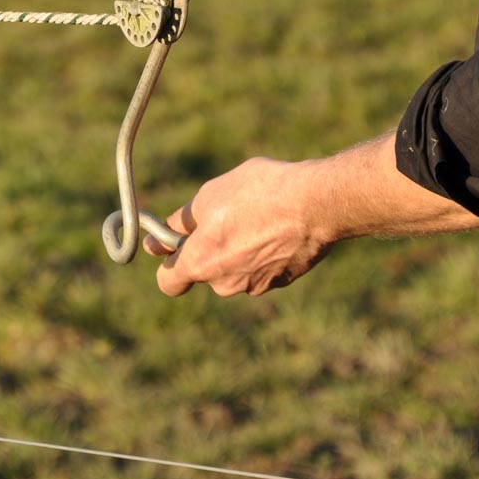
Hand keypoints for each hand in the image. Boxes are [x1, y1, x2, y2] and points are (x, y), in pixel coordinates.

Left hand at [143, 157, 330, 297]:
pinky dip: (266, 252)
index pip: (169, 282)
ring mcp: (256, 285)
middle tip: (227, 215)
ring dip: (241, 248)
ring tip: (260, 216)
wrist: (315, 204)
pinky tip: (280, 226)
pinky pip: (264, 268)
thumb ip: (183, 221)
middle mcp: (225, 283)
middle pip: (207, 270)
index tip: (173, 244)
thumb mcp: (211, 194)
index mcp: (201, 263)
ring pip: (237, 268)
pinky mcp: (283, 280)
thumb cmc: (259, 193)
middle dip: (212, 248)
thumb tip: (163, 233)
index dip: (168, 262)